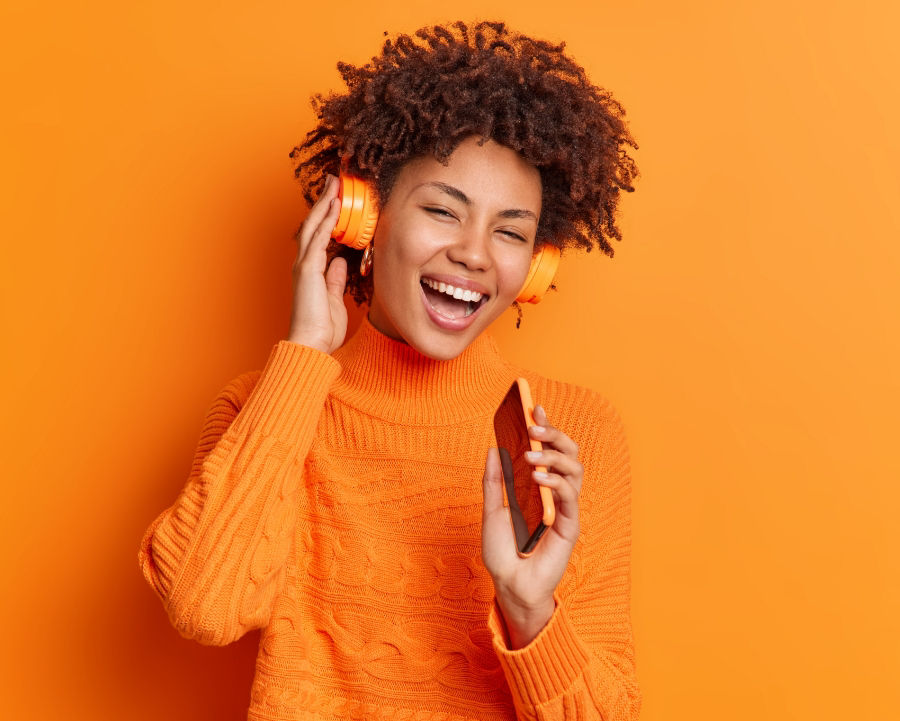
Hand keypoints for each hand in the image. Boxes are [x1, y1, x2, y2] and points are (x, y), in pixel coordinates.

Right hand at [287, 174, 347, 353]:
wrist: (311, 344)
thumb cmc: (322, 328)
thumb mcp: (333, 298)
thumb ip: (335, 279)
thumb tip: (339, 262)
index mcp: (311, 271)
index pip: (318, 236)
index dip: (326, 217)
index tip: (336, 200)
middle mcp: (304, 264)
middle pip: (313, 225)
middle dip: (323, 202)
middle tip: (333, 182)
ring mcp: (304, 266)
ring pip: (313, 226)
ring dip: (324, 204)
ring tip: (334, 185)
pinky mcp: (308, 270)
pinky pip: (318, 239)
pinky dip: (326, 221)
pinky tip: (334, 207)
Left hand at [481, 404, 583, 648]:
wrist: (509, 586)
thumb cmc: (502, 552)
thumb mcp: (491, 511)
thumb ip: (494, 482)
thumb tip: (493, 449)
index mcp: (539, 487)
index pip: (549, 450)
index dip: (546, 428)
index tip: (534, 408)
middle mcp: (555, 494)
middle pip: (569, 454)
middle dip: (554, 435)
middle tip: (535, 426)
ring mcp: (565, 509)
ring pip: (575, 470)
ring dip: (555, 457)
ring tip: (532, 455)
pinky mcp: (569, 526)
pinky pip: (570, 497)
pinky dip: (556, 483)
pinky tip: (538, 479)